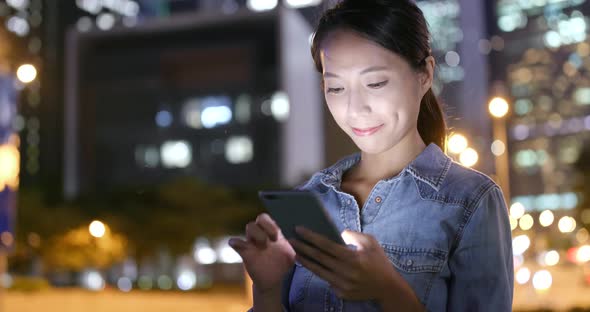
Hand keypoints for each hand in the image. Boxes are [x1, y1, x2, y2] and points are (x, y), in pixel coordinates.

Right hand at [228, 213, 294, 293]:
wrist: (275, 280)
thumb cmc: (284, 263)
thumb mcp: (293, 253)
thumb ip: (296, 245)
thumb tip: (303, 236)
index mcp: (275, 231)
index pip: (273, 218)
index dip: (274, 223)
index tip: (278, 235)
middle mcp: (264, 233)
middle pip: (261, 218)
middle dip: (266, 225)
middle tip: (273, 239)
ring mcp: (253, 241)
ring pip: (250, 226)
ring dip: (256, 233)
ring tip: (263, 246)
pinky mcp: (245, 252)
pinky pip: (236, 242)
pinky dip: (236, 242)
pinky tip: (237, 244)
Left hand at [289, 227, 406, 301]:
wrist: (387, 288)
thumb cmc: (379, 261)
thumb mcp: (370, 242)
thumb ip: (353, 235)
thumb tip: (336, 234)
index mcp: (353, 258)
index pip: (326, 245)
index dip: (311, 237)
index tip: (299, 229)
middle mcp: (346, 272)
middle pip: (318, 258)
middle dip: (303, 247)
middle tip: (290, 239)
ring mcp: (342, 285)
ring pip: (318, 271)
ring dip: (305, 261)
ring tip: (296, 252)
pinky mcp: (341, 293)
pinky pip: (326, 280)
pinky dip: (318, 271)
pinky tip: (310, 264)